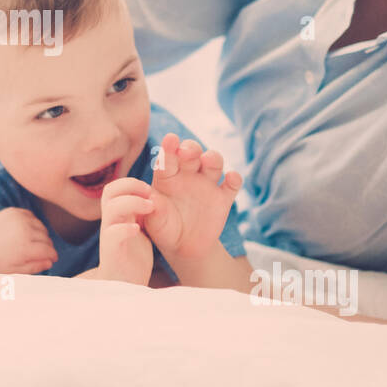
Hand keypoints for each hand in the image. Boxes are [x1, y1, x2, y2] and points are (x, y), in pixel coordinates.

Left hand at [0, 208, 58, 273]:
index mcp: (24, 248)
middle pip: (47, 239)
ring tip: (33, 242)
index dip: (53, 256)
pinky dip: (34, 225)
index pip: (49, 251)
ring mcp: (21, 220)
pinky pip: (34, 218)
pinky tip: (26, 232)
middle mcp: (25, 232)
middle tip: (42, 252)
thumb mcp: (13, 269)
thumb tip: (50, 262)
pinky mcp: (17, 212)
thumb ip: (33, 267)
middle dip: (47, 247)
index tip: (53, 258)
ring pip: (42, 228)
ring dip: (41, 235)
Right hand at [97, 176, 155, 284]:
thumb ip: (141, 214)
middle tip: (150, 193)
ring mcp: (109, 236)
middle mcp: (111, 222)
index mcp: (117, 215)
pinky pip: (112, 234)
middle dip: (130, 186)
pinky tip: (139, 230)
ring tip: (150, 207)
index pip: (115, 188)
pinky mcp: (112, 252)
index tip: (150, 190)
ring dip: (132, 202)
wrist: (124, 287)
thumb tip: (155, 196)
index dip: (131, 183)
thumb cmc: (133, 258)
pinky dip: (126, 228)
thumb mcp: (139, 230)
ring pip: (111, 208)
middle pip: (109, 191)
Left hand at [143, 133, 241, 262]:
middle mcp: (187, 175)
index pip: (167, 158)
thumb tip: (152, 200)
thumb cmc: (164, 230)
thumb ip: (154, 210)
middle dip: (191, 148)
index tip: (170, 138)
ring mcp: (206, 184)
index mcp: (167, 176)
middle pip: (192, 153)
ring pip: (213, 162)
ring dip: (213, 158)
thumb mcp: (154, 222)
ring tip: (208, 161)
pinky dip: (234, 178)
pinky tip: (231, 178)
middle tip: (187, 152)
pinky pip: (232, 184)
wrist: (184, 247)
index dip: (169, 147)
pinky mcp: (223, 197)